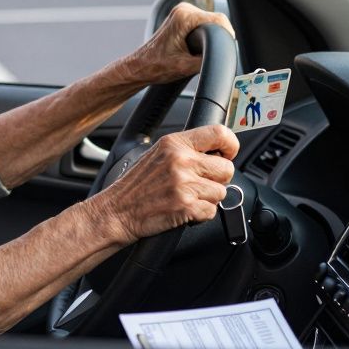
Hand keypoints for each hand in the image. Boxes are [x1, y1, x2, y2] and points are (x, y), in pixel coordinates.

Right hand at [85, 125, 239, 244]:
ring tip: (186, 197)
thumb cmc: (137, 186)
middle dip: (217, 180)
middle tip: (198, 184)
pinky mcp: (186, 206)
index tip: (227, 154)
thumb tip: (217, 152)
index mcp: (174, 143)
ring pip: (221, 192)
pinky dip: (201, 215)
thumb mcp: (158, 154)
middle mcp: (181, 160)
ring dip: (208, 199)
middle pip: (227, 169)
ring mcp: (184, 184)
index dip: (230, 146)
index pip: (219, 133)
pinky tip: (183, 210)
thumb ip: (186, 150)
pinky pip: (212, 211)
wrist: (117, 211)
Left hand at [124, 3, 233, 85]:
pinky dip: (204, 36)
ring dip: (210, 37)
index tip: (223, 50)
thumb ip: (209, 59)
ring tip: (195, 52)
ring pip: (211, 23)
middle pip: (216, 21)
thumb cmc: (156, 66)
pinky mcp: (182, 17)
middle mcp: (183, 9)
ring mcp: (182, 11)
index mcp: (184, 16)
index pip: (220, 20)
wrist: (139, 67)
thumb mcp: (187, 67)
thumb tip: (224, 55)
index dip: (227, 36)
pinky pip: (203, 24)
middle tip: (203, 54)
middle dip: (216, 38)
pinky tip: (194, 47)